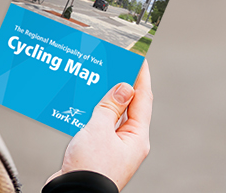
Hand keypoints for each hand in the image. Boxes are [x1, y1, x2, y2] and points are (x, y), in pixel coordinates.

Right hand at [47, 61, 152, 190]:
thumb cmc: (90, 169)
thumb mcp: (99, 130)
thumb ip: (110, 106)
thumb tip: (125, 87)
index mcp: (136, 138)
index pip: (143, 99)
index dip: (141, 76)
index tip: (139, 57)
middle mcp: (129, 143)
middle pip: (129, 107)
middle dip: (121, 85)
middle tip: (116, 64)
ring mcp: (114, 149)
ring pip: (112, 117)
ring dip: (105, 99)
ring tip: (98, 79)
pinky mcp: (99, 154)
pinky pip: (99, 127)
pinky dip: (93, 114)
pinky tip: (83, 103)